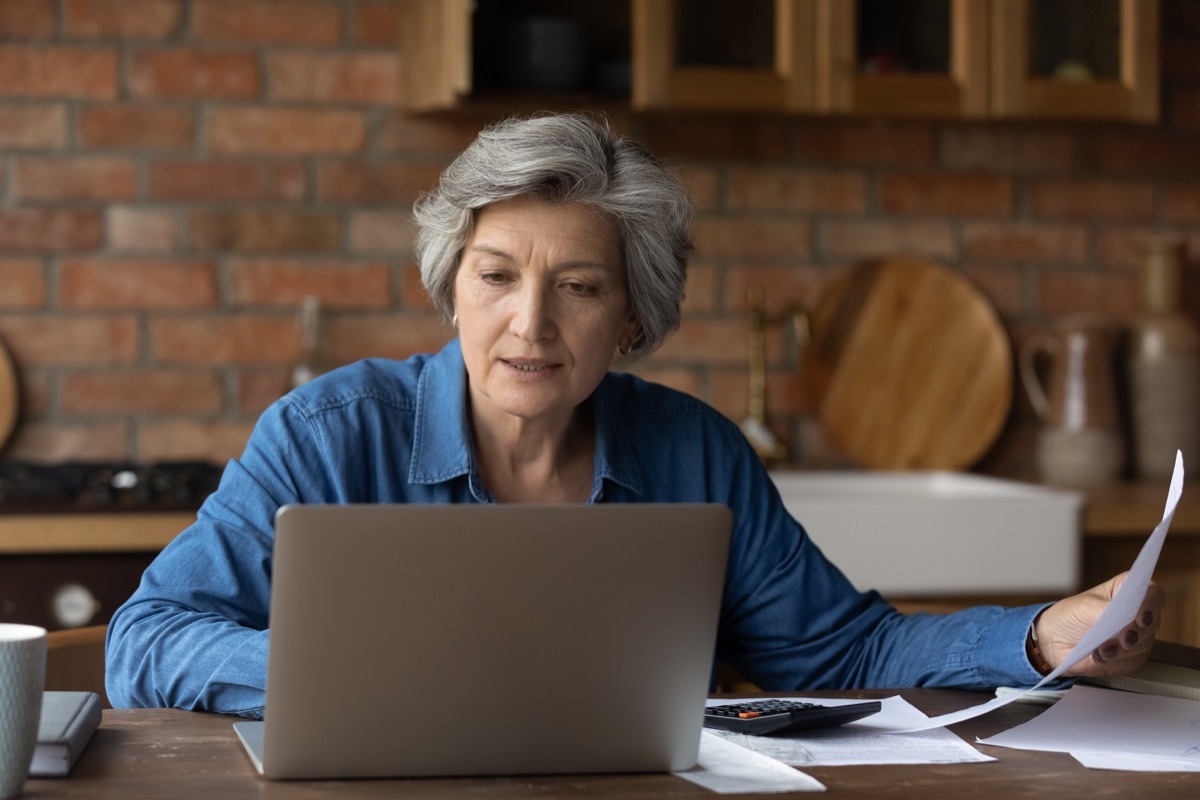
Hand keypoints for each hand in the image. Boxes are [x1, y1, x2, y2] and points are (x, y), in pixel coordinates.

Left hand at [1033, 572, 1163, 678]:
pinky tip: (1099, 657)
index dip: (1150, 604)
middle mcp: (1137, 614)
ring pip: (1143, 644)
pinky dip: (1115, 661)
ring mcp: (1137, 637)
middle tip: (1124, 639)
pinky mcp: (1131, 657)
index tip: (1139, 616)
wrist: (1055, 641)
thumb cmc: (1070, 616)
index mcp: (1127, 591)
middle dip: (1137, 632)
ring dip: (1122, 649)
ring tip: (1102, 650)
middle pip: (1152, 622)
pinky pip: (1132, 662)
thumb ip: (1105, 610)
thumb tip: (1124, 616)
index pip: (1152, 594)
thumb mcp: (1084, 607)